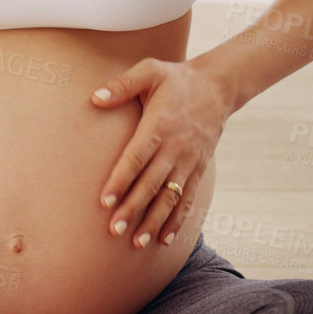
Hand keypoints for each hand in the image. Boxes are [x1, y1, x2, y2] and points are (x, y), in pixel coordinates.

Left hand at [89, 57, 230, 249]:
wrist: (218, 86)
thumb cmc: (176, 79)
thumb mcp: (149, 71)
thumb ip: (122, 85)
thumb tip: (94, 98)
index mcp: (160, 125)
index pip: (137, 158)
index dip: (121, 180)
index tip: (105, 201)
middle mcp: (176, 147)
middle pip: (151, 183)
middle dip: (133, 208)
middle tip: (114, 230)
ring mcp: (189, 160)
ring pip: (170, 196)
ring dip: (153, 221)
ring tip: (136, 242)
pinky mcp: (199, 168)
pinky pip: (188, 197)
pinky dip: (178, 219)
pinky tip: (165, 239)